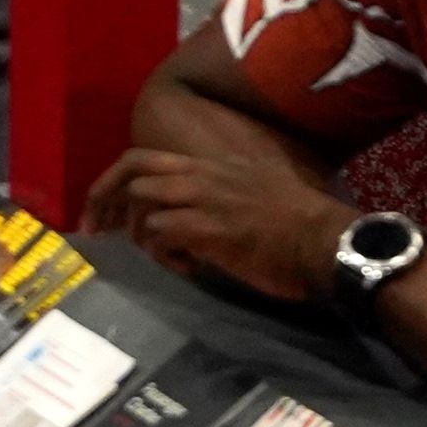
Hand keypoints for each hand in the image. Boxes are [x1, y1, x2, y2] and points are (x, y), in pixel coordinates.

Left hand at [81, 138, 351, 303]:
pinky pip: (160, 236)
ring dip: (141, 234)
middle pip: (131, 174)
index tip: (103, 209)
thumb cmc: (303, 225)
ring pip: (142, 203)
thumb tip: (202, 220)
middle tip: (98, 232)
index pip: (145, 158)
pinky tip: (188, 268)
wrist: (329, 242)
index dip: (113, 181)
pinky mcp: (207, 228)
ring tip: (164, 256)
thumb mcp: (259, 194)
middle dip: (104, 202)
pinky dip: (164, 257)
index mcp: (214, 165)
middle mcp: (203, 174)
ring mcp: (204, 199)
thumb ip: (225, 196)